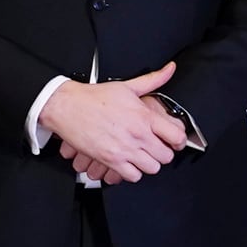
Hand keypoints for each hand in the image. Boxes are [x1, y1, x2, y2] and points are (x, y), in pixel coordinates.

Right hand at [39, 65, 185, 182]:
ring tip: (141, 156)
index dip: (179, 141)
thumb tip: (170, 69)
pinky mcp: (110, 159)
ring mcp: (124, 149)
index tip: (174, 141)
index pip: (177, 136)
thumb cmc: (93, 98)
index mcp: (144, 116)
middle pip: (166, 156)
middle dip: (163, 153)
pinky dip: (132, 172)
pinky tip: (128, 163)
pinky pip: (133, 176)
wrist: (67, 106)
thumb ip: (153, 79)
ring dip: (148, 164)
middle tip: (155, 148)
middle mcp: (137, 134)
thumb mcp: (127, 86)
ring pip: (152, 168)